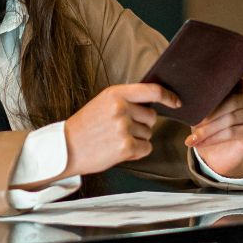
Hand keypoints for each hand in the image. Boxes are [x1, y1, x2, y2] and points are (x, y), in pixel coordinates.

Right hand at [62, 83, 180, 177]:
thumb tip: (153, 101)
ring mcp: (123, 128)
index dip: (168, 96)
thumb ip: (125, 99)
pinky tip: (118, 150)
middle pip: (152, 117)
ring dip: (137, 139)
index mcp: (116, 94)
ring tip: (115, 140)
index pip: (152, 90)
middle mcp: (121, 108)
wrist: (66, 148)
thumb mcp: (103, 103)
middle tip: (122, 129)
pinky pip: (146, 148)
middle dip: (143, 124)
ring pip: (148, 134)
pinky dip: (137, 152)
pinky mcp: (125, 147)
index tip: (176, 101)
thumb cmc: (85, 126)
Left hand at [188, 68, 242, 177]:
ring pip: (229, 119)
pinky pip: (231, 132)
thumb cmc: (208, 126)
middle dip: (210, 113)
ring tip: (193, 137)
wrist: (216, 154)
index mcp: (240, 88)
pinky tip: (200, 142)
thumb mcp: (204, 109)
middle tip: (194, 122)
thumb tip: (187, 92)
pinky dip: (212, 138)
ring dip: (207, 129)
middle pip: (232, 102)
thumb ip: (204, 98)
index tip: (242, 74)